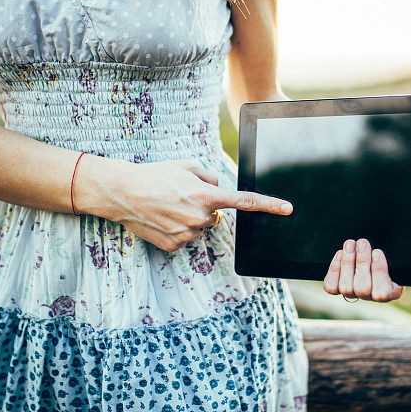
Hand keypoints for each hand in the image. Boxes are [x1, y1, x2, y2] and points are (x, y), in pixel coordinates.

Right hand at [78, 156, 292, 251]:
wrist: (123, 193)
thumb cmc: (155, 175)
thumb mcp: (186, 166)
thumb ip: (209, 177)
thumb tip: (218, 188)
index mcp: (206, 195)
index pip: (244, 201)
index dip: (268, 205)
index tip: (287, 209)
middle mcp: (200, 216)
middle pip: (216, 216)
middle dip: (205, 207)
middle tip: (181, 196)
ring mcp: (187, 233)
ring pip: (200, 227)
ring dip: (190, 218)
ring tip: (168, 206)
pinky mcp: (174, 245)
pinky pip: (185, 237)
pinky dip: (176, 229)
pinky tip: (161, 218)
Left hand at [323, 238, 410, 309]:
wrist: (373, 248)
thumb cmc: (396, 261)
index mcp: (389, 293)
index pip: (381, 293)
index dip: (378, 272)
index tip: (379, 252)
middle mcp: (369, 296)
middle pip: (361, 288)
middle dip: (361, 262)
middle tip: (363, 242)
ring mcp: (352, 292)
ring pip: (345, 287)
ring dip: (347, 263)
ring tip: (351, 243)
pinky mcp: (336, 287)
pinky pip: (331, 286)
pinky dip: (334, 270)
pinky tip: (340, 254)